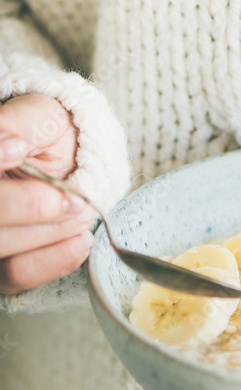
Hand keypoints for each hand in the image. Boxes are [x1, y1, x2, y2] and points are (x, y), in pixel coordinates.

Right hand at [0, 93, 95, 294]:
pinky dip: (54, 259)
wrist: (76, 160)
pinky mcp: (2, 267)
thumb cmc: (51, 134)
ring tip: (82, 211)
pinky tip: (81, 240)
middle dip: (29, 206)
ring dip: (49, 231)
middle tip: (74, 197)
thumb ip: (19, 124)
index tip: (17, 149)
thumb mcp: (40, 116)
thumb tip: (5, 143)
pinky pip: (17, 274)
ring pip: (1, 244)